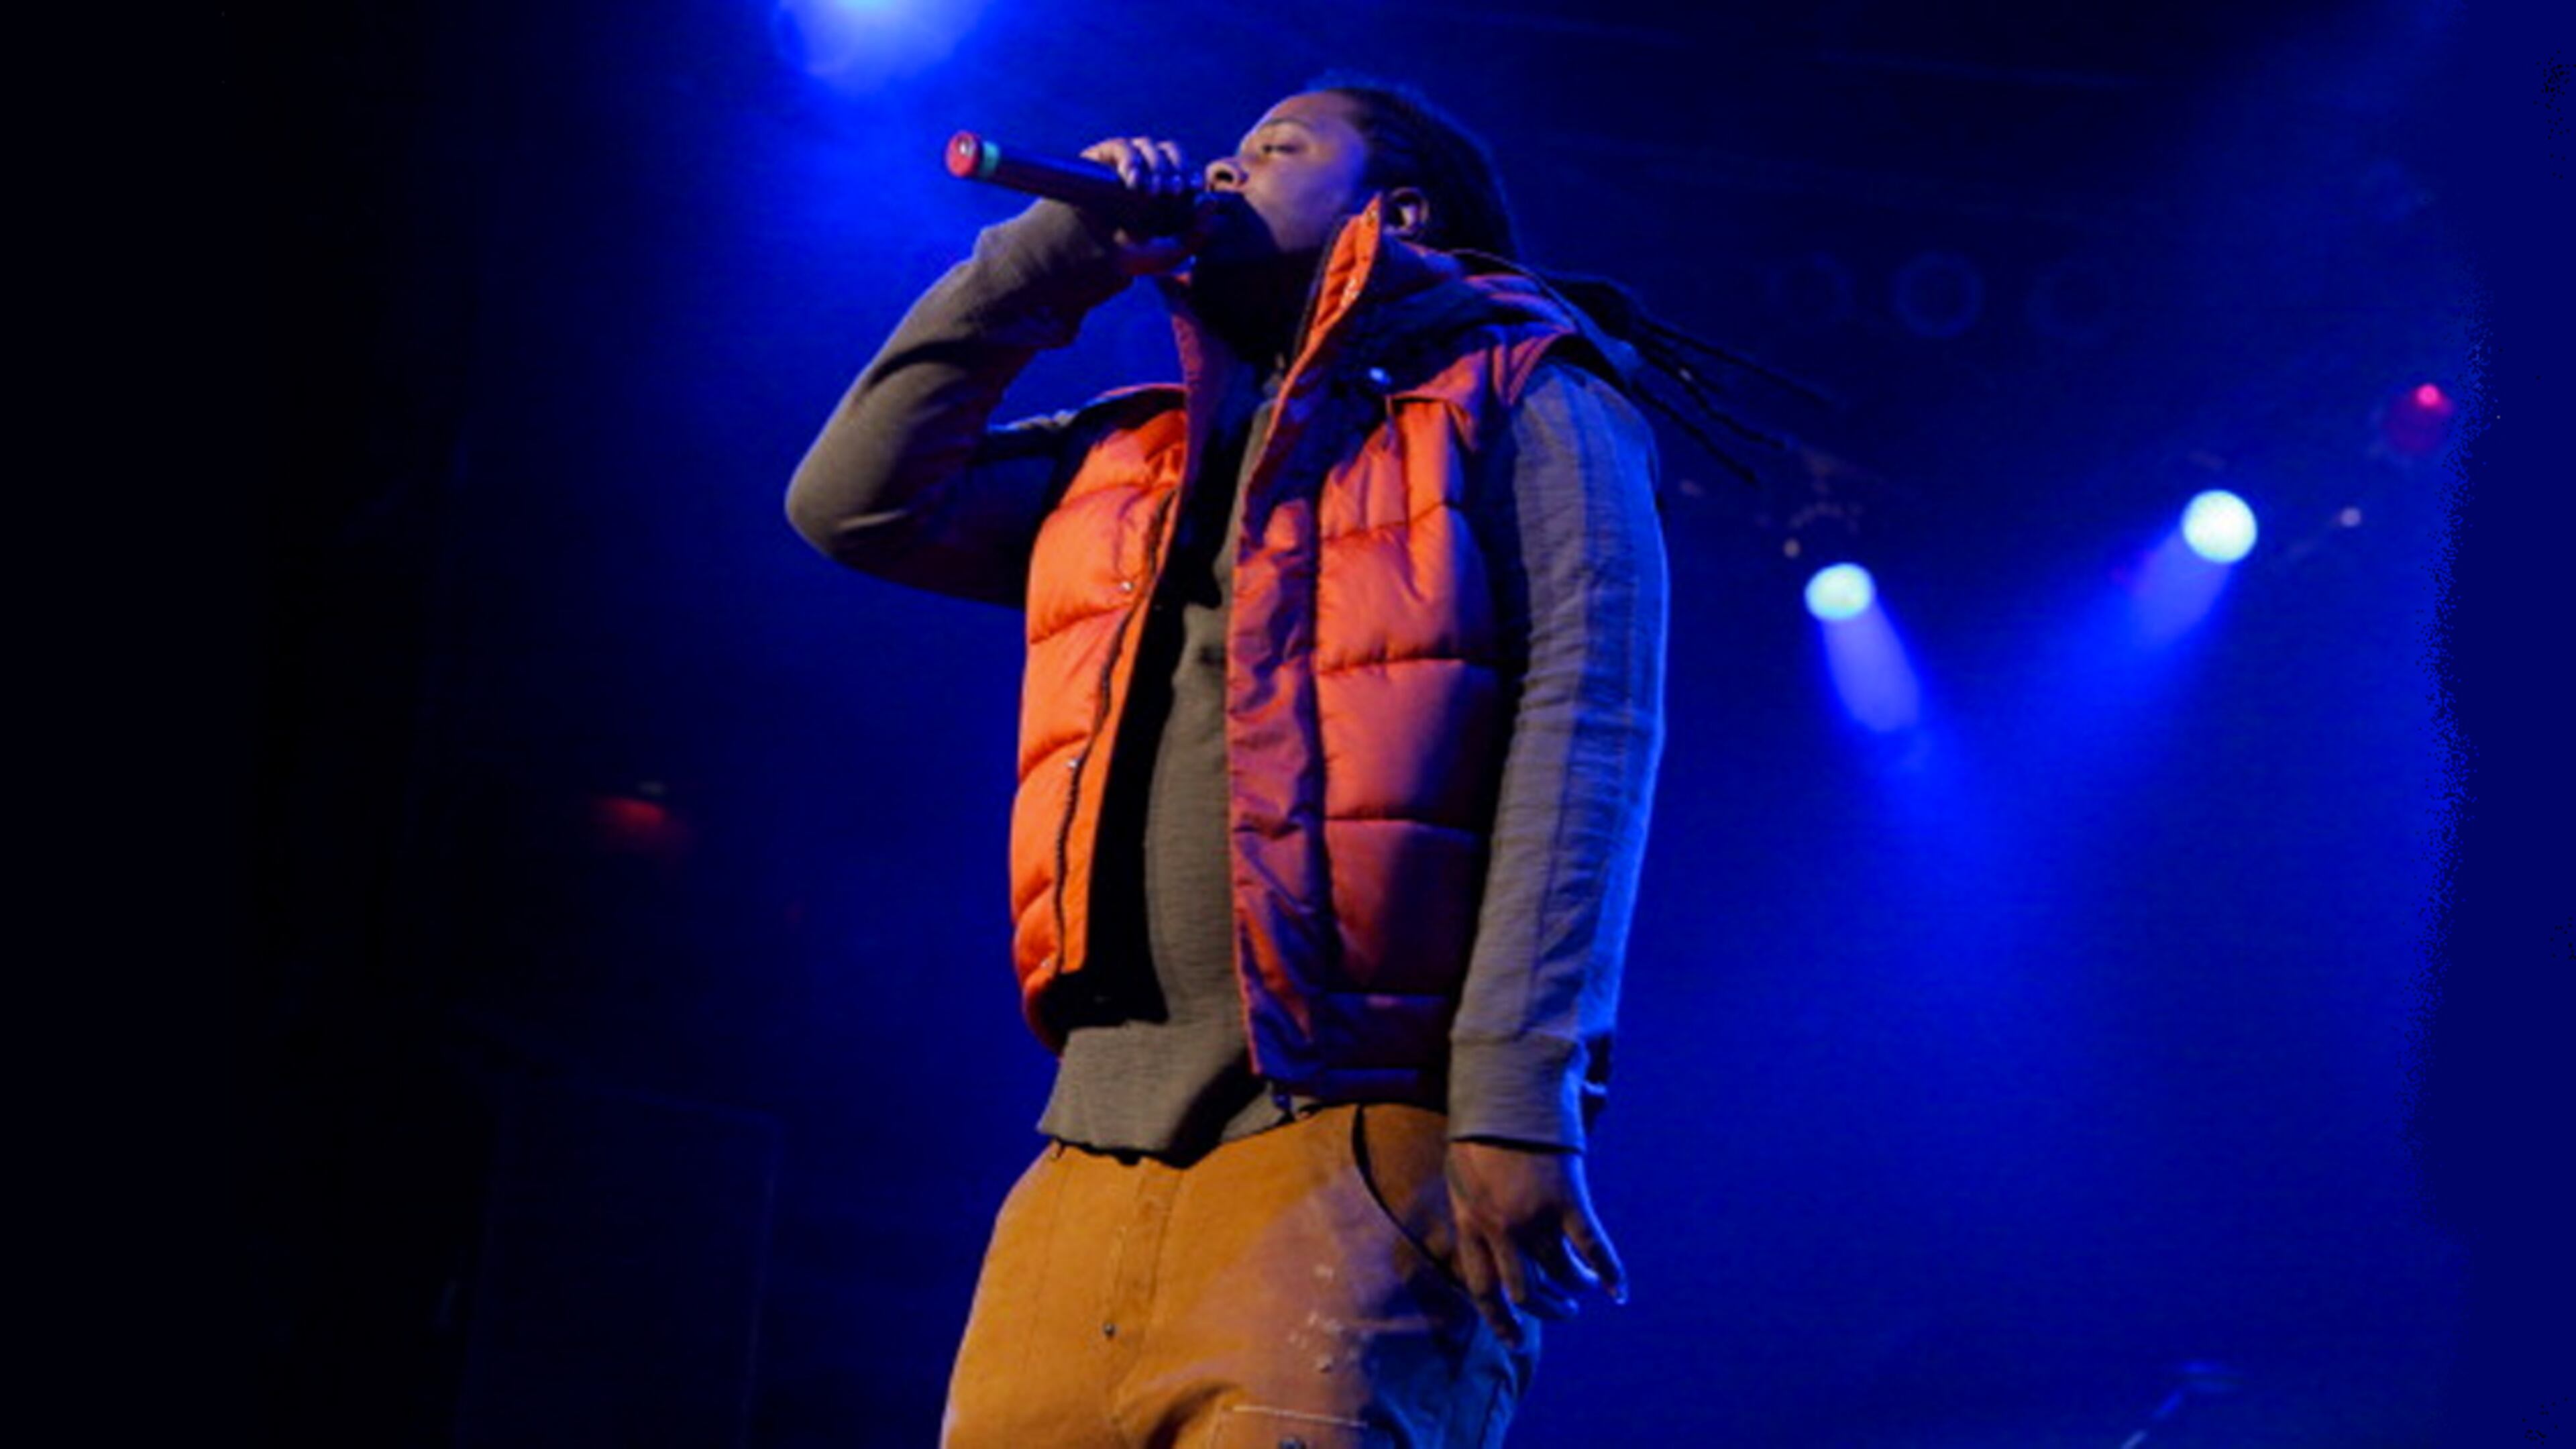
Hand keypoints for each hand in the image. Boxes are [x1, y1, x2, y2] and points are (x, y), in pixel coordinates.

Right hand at [1077, 135, 1206, 274]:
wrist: (1096, 257)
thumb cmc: (1136, 257)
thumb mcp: (1173, 252)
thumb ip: (1197, 232)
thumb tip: (1212, 200)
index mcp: (1168, 187)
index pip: (1186, 168)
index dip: (1192, 172)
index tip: (1194, 187)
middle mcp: (1149, 170)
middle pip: (1171, 151)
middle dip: (1176, 167)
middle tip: (1174, 189)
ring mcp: (1127, 162)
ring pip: (1148, 146)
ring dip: (1155, 166)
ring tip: (1151, 191)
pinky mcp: (1104, 158)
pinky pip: (1122, 146)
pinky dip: (1130, 159)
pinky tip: (1132, 179)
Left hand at [1443, 1139, 1627, 1346]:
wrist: (1504, 1087)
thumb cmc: (1481, 1127)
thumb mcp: (1462, 1174)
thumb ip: (1473, 1209)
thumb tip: (1485, 1233)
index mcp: (1469, 1221)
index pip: (1481, 1288)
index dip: (1499, 1321)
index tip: (1514, 1342)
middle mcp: (1498, 1227)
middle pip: (1524, 1292)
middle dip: (1547, 1310)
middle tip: (1564, 1312)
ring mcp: (1532, 1215)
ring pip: (1559, 1274)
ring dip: (1575, 1287)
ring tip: (1584, 1288)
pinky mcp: (1565, 1198)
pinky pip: (1591, 1248)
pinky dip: (1608, 1272)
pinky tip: (1618, 1290)